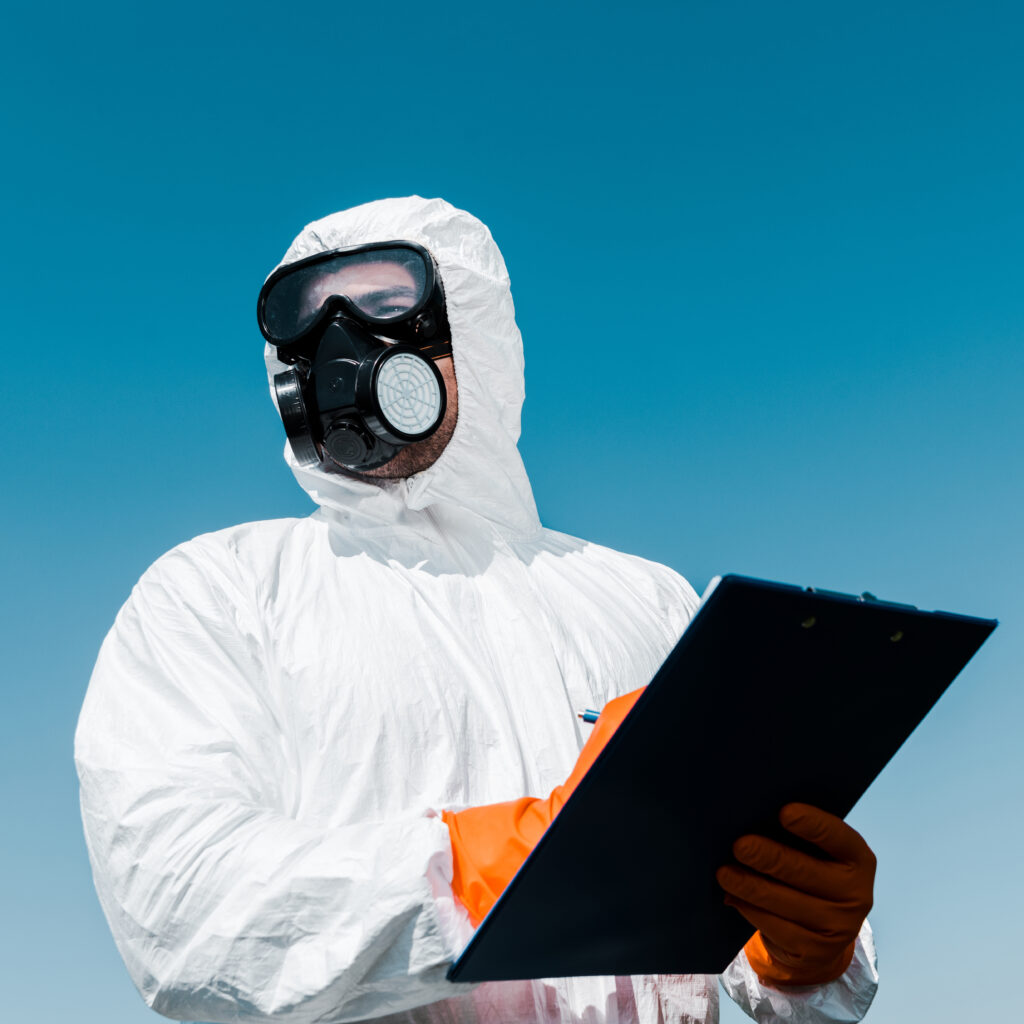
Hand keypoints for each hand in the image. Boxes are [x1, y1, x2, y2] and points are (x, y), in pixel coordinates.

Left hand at [715, 803, 875, 986]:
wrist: (821, 928)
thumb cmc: (809, 869)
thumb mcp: (814, 852)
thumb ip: (795, 835)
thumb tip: (752, 819)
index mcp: (858, 858)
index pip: (839, 838)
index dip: (813, 824)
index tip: (784, 812)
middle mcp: (857, 894)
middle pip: (806, 872)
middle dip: (769, 858)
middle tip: (739, 845)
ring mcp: (839, 927)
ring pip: (787, 903)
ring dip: (751, 886)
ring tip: (724, 873)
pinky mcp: (817, 951)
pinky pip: (778, 929)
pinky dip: (752, 910)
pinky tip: (733, 897)